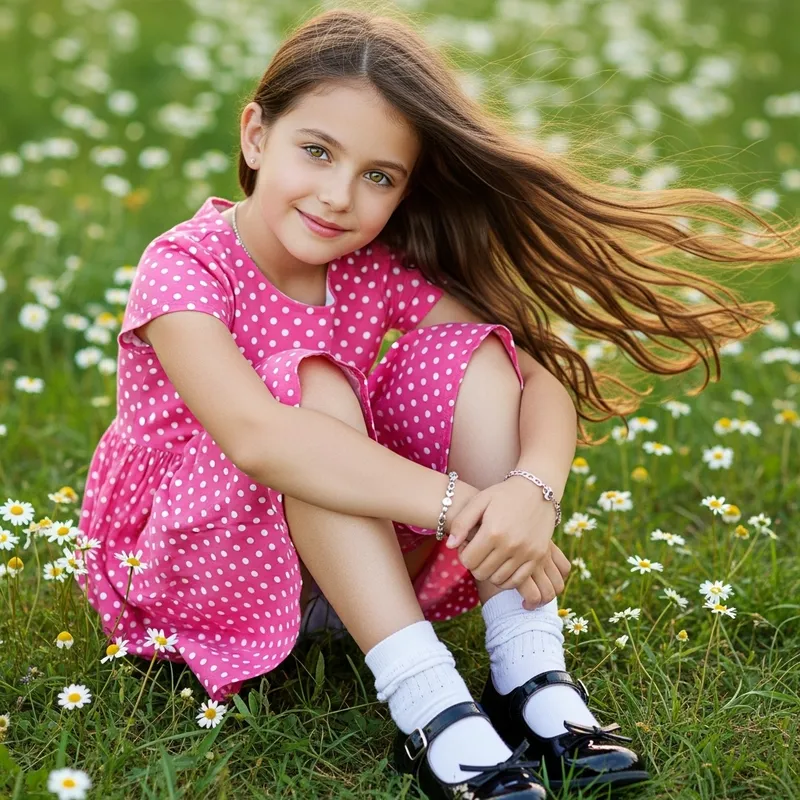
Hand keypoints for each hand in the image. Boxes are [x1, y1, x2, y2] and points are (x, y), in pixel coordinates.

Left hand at [445, 480, 569, 609]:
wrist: (537, 489)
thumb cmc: (504, 494)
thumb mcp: (479, 501)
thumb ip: (461, 523)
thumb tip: (450, 546)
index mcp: (492, 531)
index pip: (468, 561)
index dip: (463, 554)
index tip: (467, 544)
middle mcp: (510, 545)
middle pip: (481, 573)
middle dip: (475, 564)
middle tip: (478, 551)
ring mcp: (526, 552)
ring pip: (498, 579)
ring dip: (490, 572)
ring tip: (490, 556)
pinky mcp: (538, 557)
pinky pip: (517, 581)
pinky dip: (507, 578)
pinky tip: (503, 566)